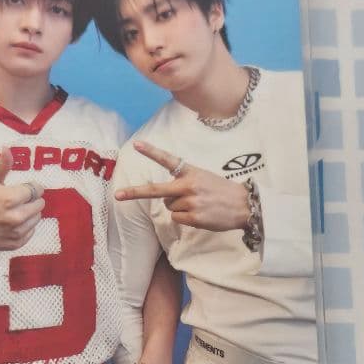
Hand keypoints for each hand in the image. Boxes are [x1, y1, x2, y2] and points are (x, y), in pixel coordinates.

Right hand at [0, 147, 44, 252]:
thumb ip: (2, 165)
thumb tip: (8, 148)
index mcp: (12, 199)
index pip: (36, 190)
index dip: (31, 187)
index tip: (23, 188)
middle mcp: (17, 217)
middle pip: (39, 204)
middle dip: (31, 200)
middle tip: (18, 199)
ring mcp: (17, 232)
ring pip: (37, 218)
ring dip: (30, 213)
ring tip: (14, 210)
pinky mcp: (16, 244)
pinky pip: (31, 232)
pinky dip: (25, 227)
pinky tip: (12, 222)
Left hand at [115, 139, 249, 232]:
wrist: (244, 205)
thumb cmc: (222, 191)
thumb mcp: (204, 178)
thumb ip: (184, 183)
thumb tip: (166, 199)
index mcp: (191, 172)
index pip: (168, 160)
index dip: (151, 152)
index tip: (136, 145)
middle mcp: (188, 185)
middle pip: (155, 191)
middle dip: (135, 193)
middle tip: (118, 195)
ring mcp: (190, 202)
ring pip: (168, 207)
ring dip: (178, 208)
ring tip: (198, 205)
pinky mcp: (194, 217)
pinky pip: (177, 219)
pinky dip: (184, 219)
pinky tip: (200, 215)